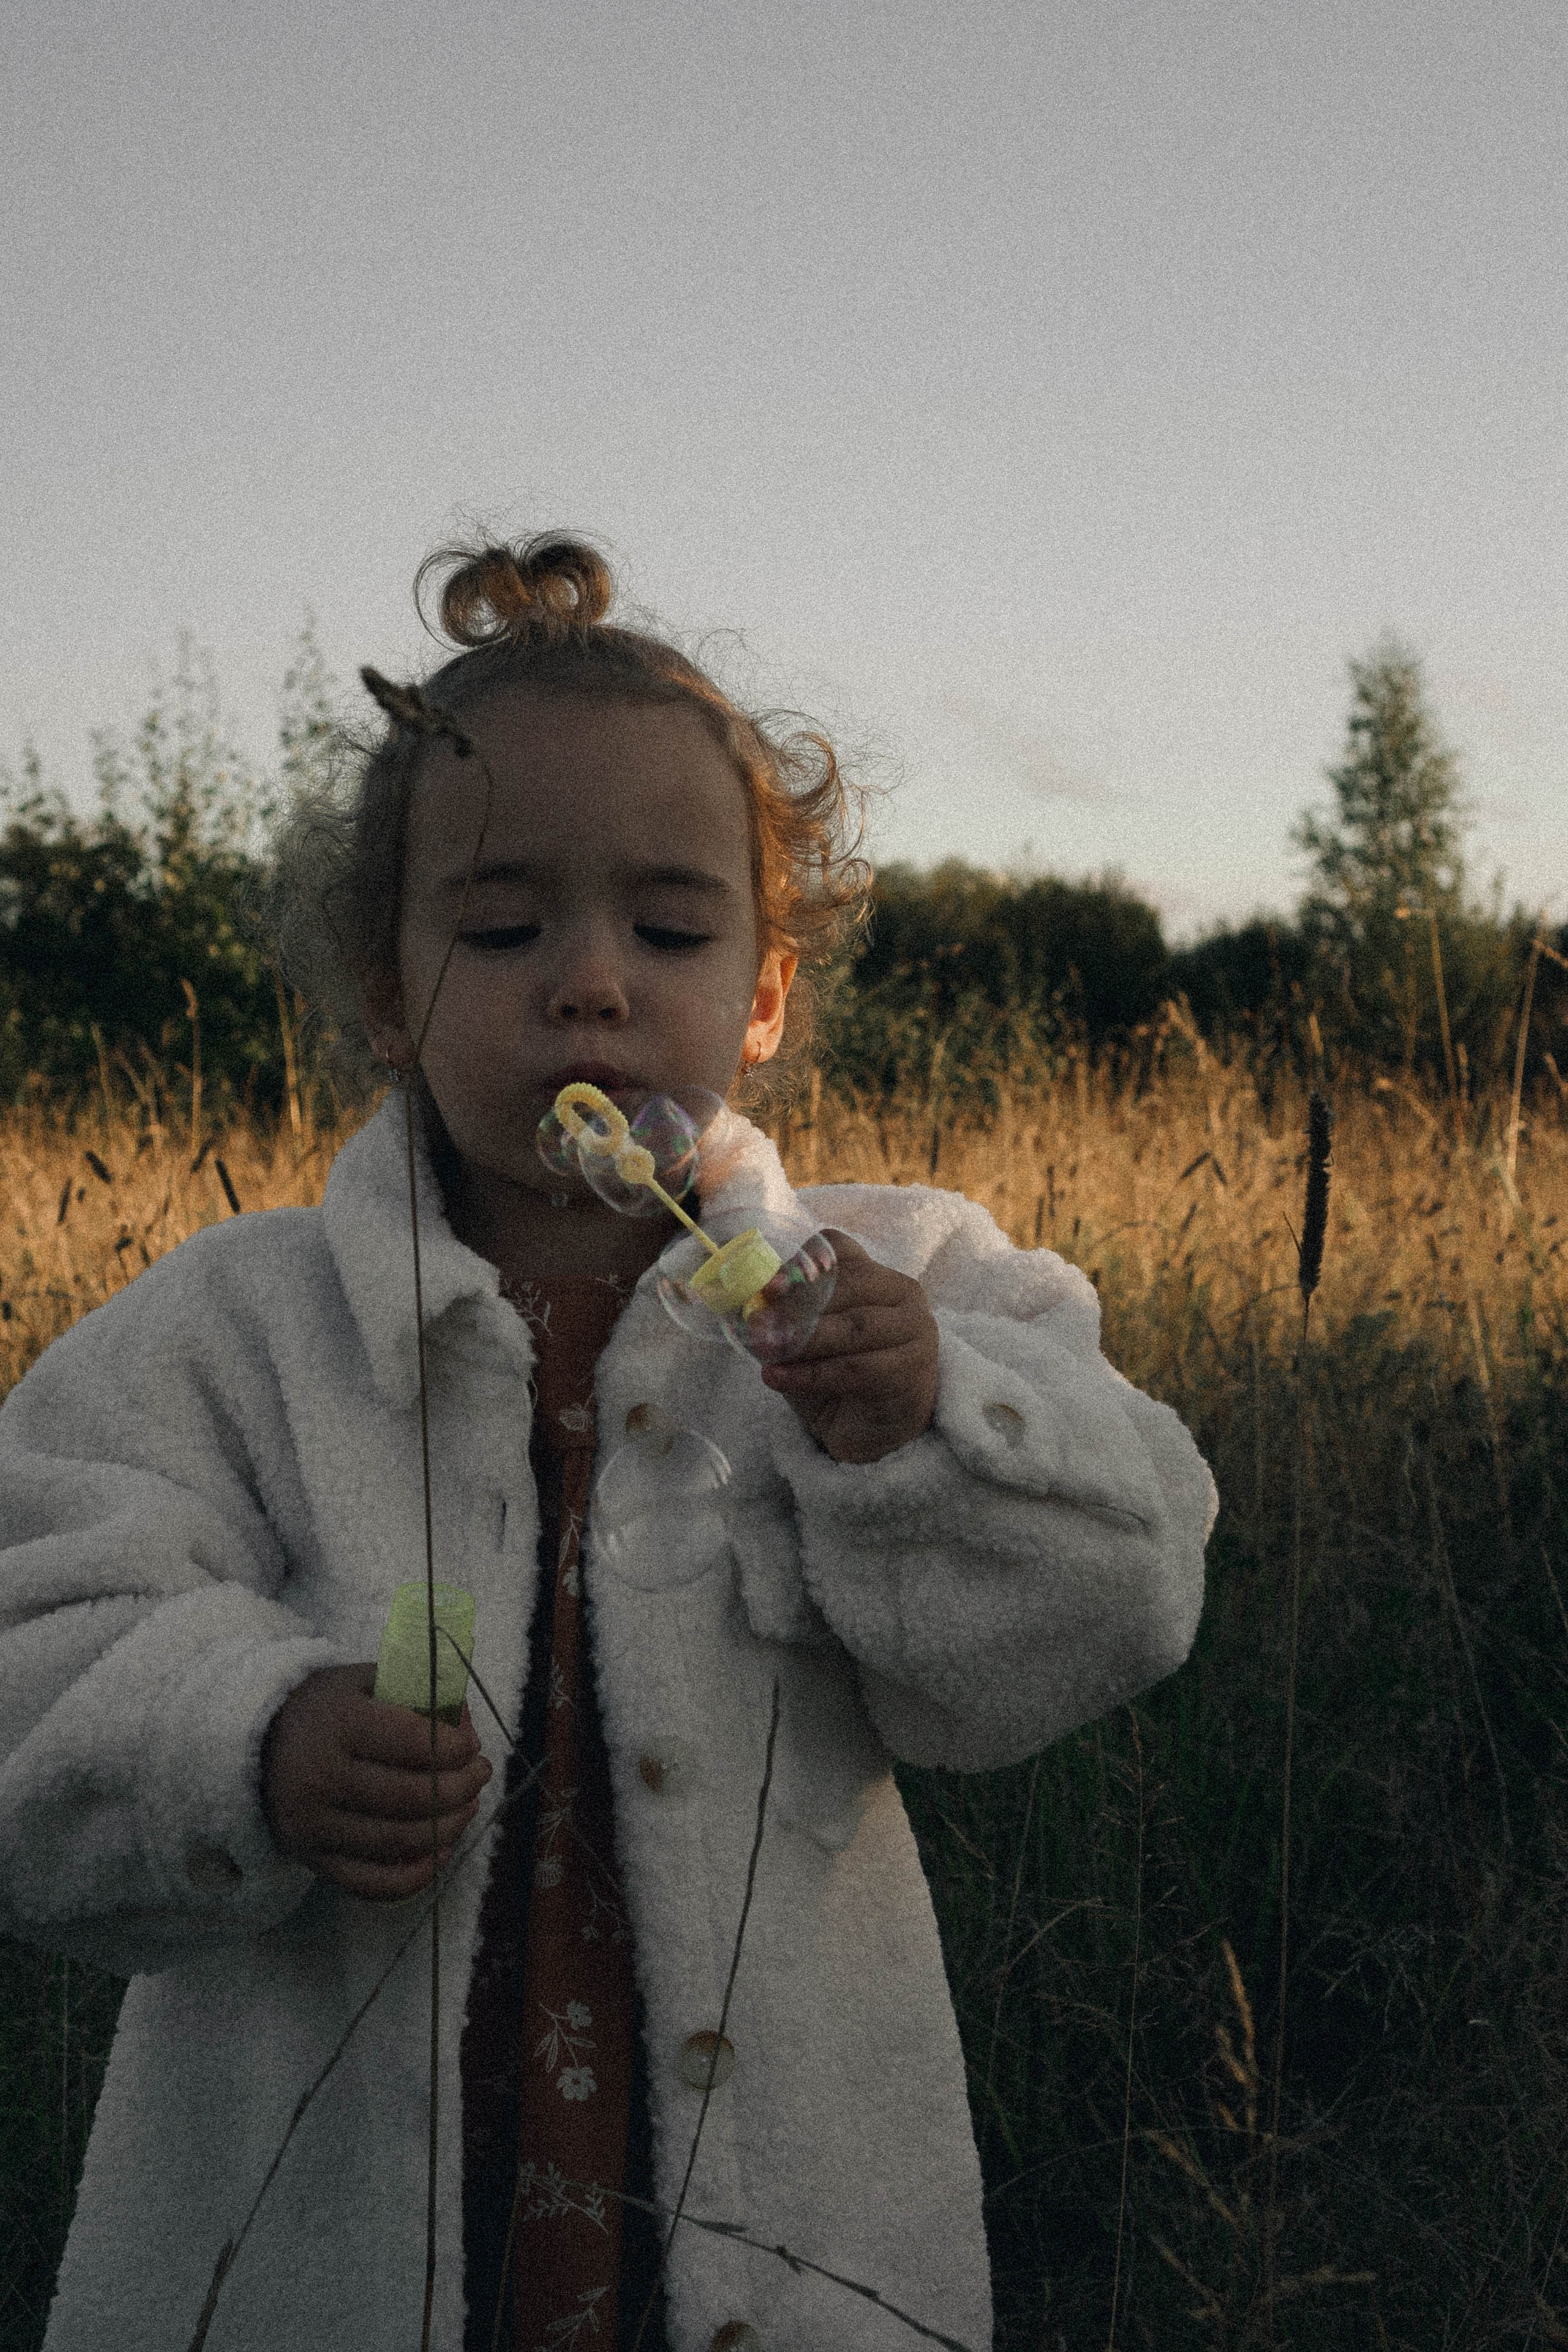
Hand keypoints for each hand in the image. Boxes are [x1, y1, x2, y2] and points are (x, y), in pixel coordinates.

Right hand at [261, 1663, 492, 1902]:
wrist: (259, 1747)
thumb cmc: (328, 1709)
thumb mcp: (367, 1680)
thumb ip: (420, 1691)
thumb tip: (466, 1726)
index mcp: (338, 1724)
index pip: (415, 1743)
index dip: (457, 1747)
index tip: (470, 1745)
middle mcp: (322, 1778)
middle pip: (412, 1797)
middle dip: (462, 1787)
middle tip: (479, 1774)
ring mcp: (315, 1826)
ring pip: (400, 1842)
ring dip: (450, 1827)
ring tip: (467, 1805)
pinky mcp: (314, 1861)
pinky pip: (374, 1884)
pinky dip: (417, 1875)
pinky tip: (440, 1851)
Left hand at [758, 1231, 938, 1463]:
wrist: (871, 1429)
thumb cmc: (835, 1374)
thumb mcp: (805, 1337)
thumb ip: (787, 1315)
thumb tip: (755, 1301)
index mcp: (874, 1273)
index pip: (839, 1249)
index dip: (802, 1264)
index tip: (768, 1288)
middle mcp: (902, 1291)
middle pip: (848, 1284)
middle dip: (797, 1305)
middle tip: (756, 1326)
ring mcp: (915, 1327)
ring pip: (854, 1326)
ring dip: (804, 1339)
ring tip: (765, 1351)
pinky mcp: (913, 1367)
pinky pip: (857, 1367)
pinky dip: (811, 1374)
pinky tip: (777, 1378)